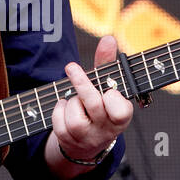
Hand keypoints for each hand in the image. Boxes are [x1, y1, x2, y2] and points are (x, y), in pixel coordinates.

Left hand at [50, 35, 133, 169]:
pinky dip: (58, 110)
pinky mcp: (69, 141)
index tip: (108, 90)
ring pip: (74, 116)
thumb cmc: (100, 106)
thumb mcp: (105, 86)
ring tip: (75, 100)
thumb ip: (106, 63)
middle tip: (71, 66)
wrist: (87, 141)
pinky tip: (65, 108)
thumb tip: (108, 39)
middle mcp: (106, 130)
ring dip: (71, 102)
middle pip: (94, 105)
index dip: (114, 99)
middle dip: (81, 83)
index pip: (121, 111)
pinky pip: (59, 122)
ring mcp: (87, 138)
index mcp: (120, 117)